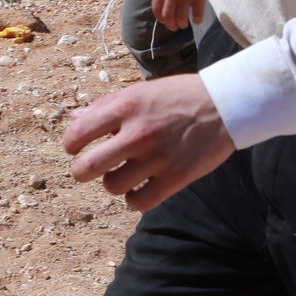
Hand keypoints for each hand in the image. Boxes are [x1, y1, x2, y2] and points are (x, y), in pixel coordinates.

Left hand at [63, 73, 233, 211]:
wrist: (225, 105)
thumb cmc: (177, 97)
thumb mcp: (139, 92)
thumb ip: (105, 106)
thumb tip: (73, 118)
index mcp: (126, 107)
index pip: (77, 133)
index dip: (71, 145)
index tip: (76, 148)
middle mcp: (138, 132)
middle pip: (87, 168)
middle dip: (81, 171)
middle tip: (90, 169)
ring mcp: (157, 157)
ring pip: (112, 186)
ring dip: (114, 183)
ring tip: (125, 174)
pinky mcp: (176, 177)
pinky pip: (138, 202)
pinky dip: (134, 199)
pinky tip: (140, 188)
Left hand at [152, 0, 203, 30]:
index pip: (156, 9)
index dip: (160, 18)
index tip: (164, 20)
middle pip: (168, 17)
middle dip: (170, 25)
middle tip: (174, 26)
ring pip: (181, 18)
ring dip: (182, 24)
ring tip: (184, 24)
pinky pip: (196, 14)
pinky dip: (196, 19)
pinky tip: (196, 19)